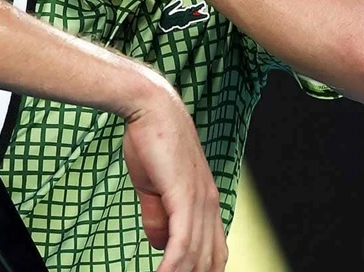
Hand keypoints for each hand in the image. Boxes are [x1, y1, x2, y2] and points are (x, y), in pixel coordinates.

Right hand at [121, 80, 227, 271]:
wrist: (149, 107)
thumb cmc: (149, 140)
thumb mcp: (152, 186)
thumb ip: (157, 216)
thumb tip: (160, 245)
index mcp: (204, 201)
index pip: (213, 251)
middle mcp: (209, 204)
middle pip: (210, 260)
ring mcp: (199, 200)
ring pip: (196, 256)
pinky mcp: (184, 196)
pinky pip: (183, 242)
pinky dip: (174, 265)